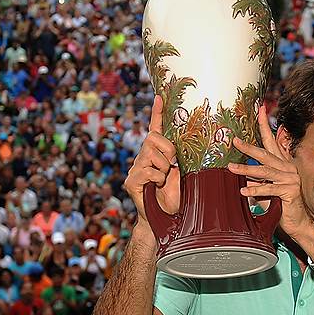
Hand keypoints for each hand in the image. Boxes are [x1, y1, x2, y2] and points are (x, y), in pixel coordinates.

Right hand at [123, 95, 179, 232]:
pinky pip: (147, 170)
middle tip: (172, 165)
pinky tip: (155, 186)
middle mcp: (143, 157)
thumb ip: (177, 158)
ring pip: (151, 155)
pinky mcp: (131, 181)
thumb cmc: (176, 196)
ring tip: (163, 180)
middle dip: (167, 149)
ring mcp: (135, 168)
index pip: (155, 128)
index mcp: (156, 153)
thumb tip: (179, 148)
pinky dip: (157, 178)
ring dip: (163, 168)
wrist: (167, 218)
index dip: (157, 112)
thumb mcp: (181, 173)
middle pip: (153, 138)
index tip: (160, 96)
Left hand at [228, 105, 313, 241]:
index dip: (265, 125)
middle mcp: (287, 168)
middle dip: (249, 147)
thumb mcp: (267, 189)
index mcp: (282, 163)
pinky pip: (270, 189)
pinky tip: (244, 191)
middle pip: (266, 153)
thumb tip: (240, 174)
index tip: (260, 109)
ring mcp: (290, 178)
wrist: (299, 223)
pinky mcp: (290, 191)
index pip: (272, 140)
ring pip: (265, 171)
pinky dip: (256, 190)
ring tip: (231, 169)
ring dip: (246, 170)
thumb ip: (258, 179)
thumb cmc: (281, 205)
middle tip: (235, 141)